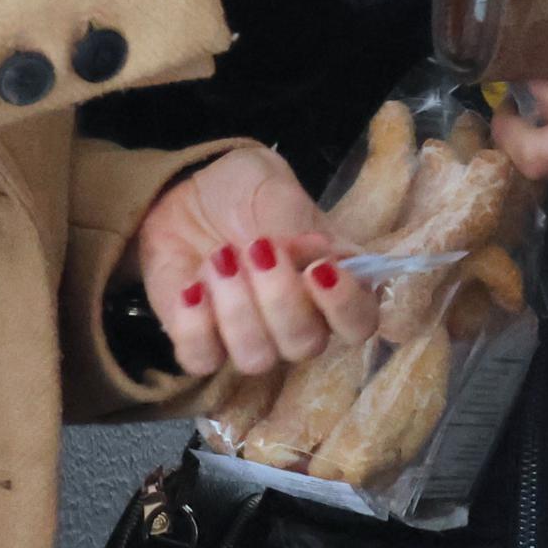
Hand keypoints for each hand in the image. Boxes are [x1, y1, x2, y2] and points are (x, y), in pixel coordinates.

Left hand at [126, 142, 378, 376]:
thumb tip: (321, 254)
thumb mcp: (276, 189)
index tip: (317, 269)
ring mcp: (251, 338)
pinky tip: (191, 287)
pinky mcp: (203, 345)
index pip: (360, 321)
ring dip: (236, 308)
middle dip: (280, 298)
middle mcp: (300, 321)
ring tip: (218, 258)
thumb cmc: (245, 193)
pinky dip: (195, 325)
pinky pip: (204, 359)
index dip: (345, 305)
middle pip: (306, 345)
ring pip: (256, 358)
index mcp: (334, 283)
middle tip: (256, 248)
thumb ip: (298, 223)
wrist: (186, 196)